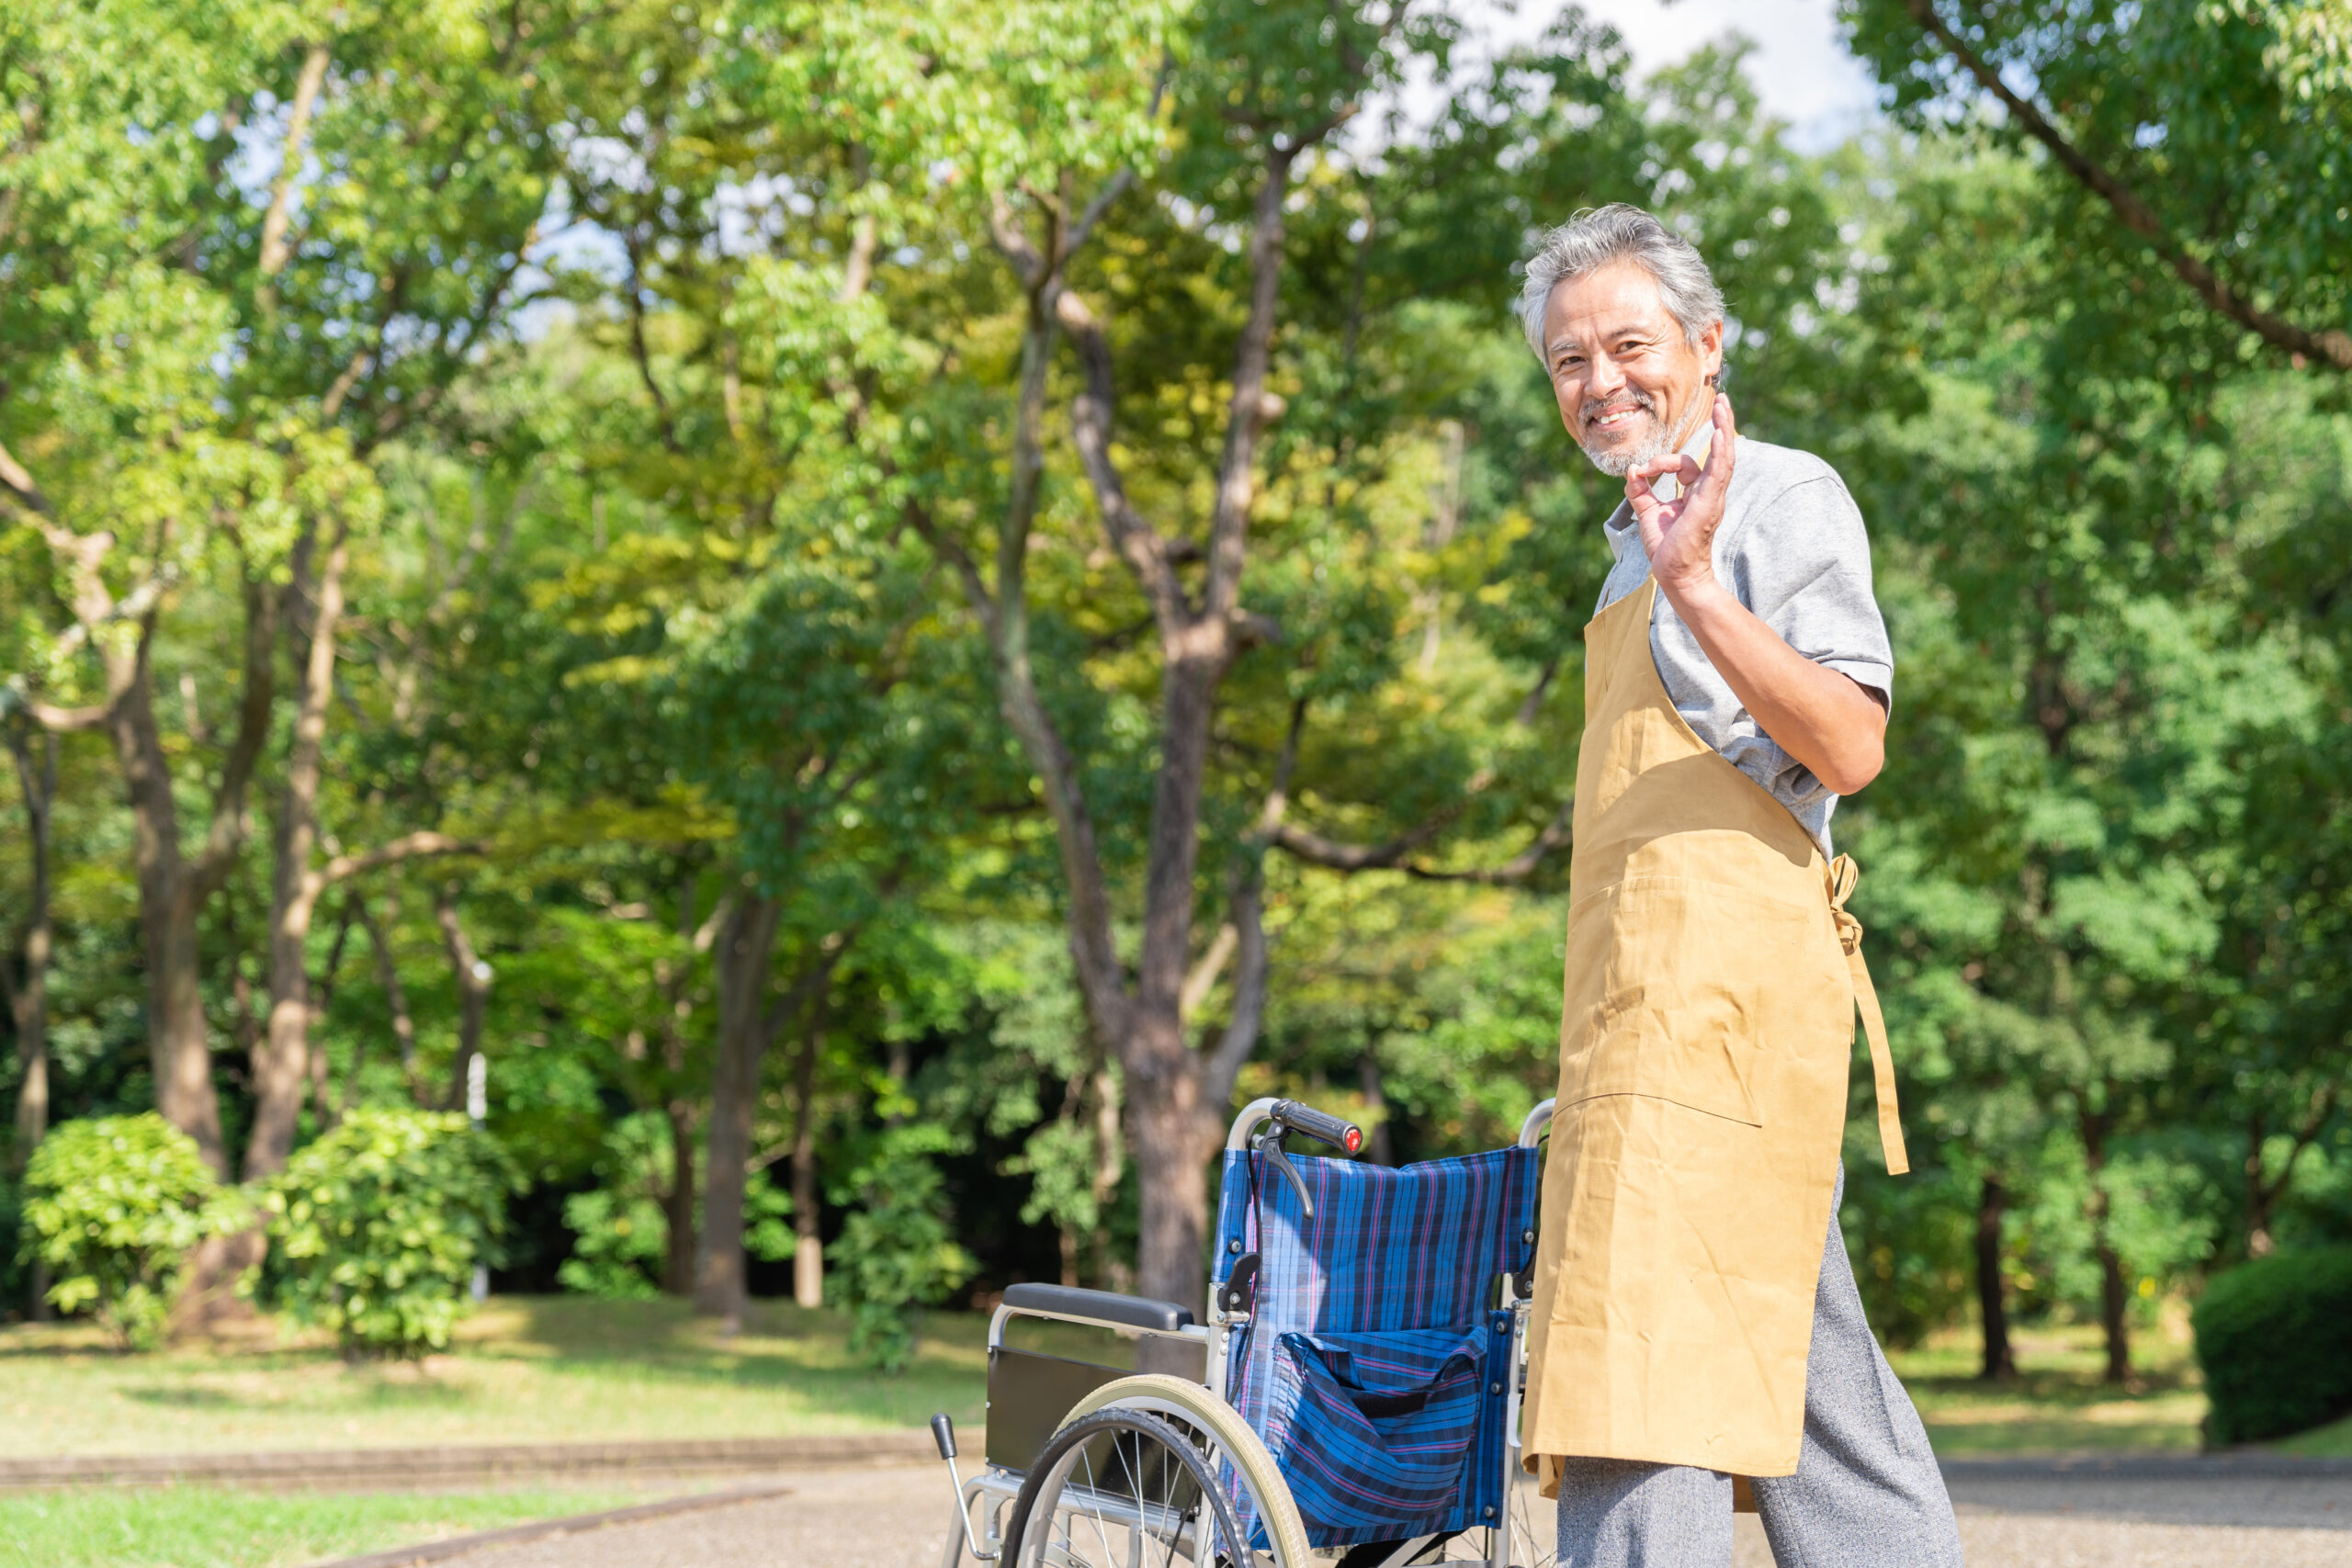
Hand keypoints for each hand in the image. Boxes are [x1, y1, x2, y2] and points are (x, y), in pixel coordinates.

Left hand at [1625, 394, 1735, 596]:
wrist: (1675, 575)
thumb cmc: (1667, 548)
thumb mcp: (1648, 513)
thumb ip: (1640, 490)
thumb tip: (1632, 469)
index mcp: (1696, 493)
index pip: (1684, 465)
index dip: (1660, 463)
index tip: (1641, 472)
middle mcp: (1709, 492)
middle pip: (1718, 452)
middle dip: (1720, 425)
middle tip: (1721, 401)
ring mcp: (1712, 496)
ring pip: (1723, 456)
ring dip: (1724, 429)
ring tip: (1724, 406)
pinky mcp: (1709, 503)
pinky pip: (1719, 472)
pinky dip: (1720, 451)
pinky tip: (1721, 433)